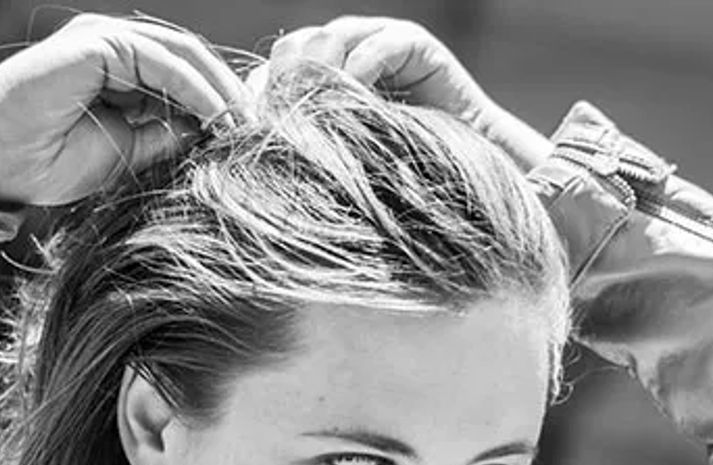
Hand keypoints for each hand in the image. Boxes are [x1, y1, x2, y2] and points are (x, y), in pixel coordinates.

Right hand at [0, 13, 249, 206]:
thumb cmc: (49, 163)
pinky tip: (221, 119)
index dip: (222, 106)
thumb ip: (167, 137)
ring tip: (247, 129)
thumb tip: (212, 133)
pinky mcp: (99, 43)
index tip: (251, 140)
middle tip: (262, 133)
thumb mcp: (129, 155)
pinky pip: (163, 62)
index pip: (186, 80)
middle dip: (230, 96)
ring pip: (184, 56)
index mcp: (119, 73)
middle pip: (191, 63)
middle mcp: (114, 49)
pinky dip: (197, 89)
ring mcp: (105, 40)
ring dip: (221, 92)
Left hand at [262, 17, 552, 173]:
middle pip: (297, 46)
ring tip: (320, 118)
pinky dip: (362, 73)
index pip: (276, 67)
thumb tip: (251, 148)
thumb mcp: (338, 162)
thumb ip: (303, 147)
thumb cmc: (395, 178)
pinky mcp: (416, 46)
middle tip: (284, 124)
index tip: (253, 130)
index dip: (261, 94)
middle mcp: (347, 53)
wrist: (461, 178)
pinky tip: (357, 108)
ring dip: (321, 79)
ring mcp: (380, 42)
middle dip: (286, 83)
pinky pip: (379, 46)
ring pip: (332, 39)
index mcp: (323, 77)